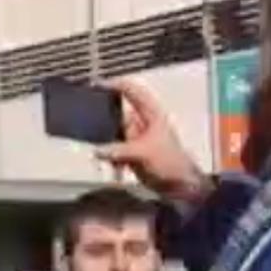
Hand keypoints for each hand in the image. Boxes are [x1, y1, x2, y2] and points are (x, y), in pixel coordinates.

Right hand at [95, 80, 208, 202]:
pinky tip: (114, 164)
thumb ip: (117, 150)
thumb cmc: (171, 163)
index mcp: (151, 113)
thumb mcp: (143, 152)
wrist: (180, 186)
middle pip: (119, 112)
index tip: (97, 85)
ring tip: (102, 148)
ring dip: (108, 140)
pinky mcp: (133, 153)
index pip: (132, 90)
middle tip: (91, 120)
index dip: (115, 84)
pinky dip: (112, 155)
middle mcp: (143, 122)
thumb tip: (98, 151)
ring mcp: (138, 138)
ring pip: (115, 132)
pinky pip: (116, 149)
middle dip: (105, 118)